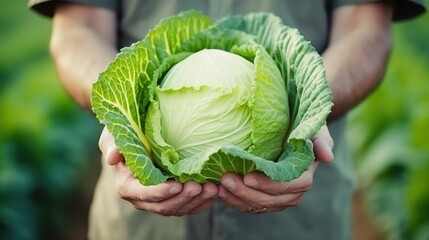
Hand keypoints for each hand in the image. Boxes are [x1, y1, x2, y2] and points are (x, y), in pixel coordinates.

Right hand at [98, 127, 217, 215]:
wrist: (137, 141)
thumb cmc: (124, 136)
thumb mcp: (113, 136)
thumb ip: (112, 145)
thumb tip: (112, 156)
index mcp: (128, 187)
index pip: (144, 194)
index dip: (160, 192)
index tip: (176, 184)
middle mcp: (143, 199)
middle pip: (164, 206)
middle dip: (183, 198)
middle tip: (199, 186)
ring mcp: (160, 201)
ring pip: (179, 208)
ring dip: (197, 201)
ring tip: (212, 188)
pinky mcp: (174, 199)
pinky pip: (189, 206)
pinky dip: (203, 202)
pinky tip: (215, 192)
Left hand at [218, 125, 333, 212]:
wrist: (290, 133)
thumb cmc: (302, 128)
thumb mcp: (315, 129)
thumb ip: (320, 140)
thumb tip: (327, 156)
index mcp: (304, 177)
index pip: (289, 186)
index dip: (269, 185)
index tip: (249, 177)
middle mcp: (292, 192)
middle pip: (269, 201)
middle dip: (246, 193)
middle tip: (225, 179)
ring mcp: (276, 198)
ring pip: (256, 206)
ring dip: (236, 198)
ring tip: (218, 186)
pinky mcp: (261, 198)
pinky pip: (247, 205)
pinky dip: (232, 200)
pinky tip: (217, 191)